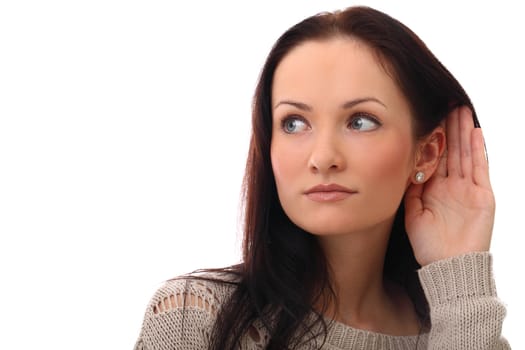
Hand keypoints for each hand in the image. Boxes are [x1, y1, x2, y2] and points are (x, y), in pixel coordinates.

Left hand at [404, 107, 494, 265]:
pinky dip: (478, 150)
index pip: (434, 158)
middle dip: (449, 128)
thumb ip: (410, 192)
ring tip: (461, 110)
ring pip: (465, 154)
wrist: (449, 266)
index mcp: (434, 190)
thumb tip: (403, 170)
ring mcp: (468, 190)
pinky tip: (475, 132)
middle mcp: (452, 186)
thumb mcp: (412, 215)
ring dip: (463, 132)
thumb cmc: (429, 246)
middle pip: (451, 150)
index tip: (427, 118)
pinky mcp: (483, 196)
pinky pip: (480, 168)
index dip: (432, 139)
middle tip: (447, 104)